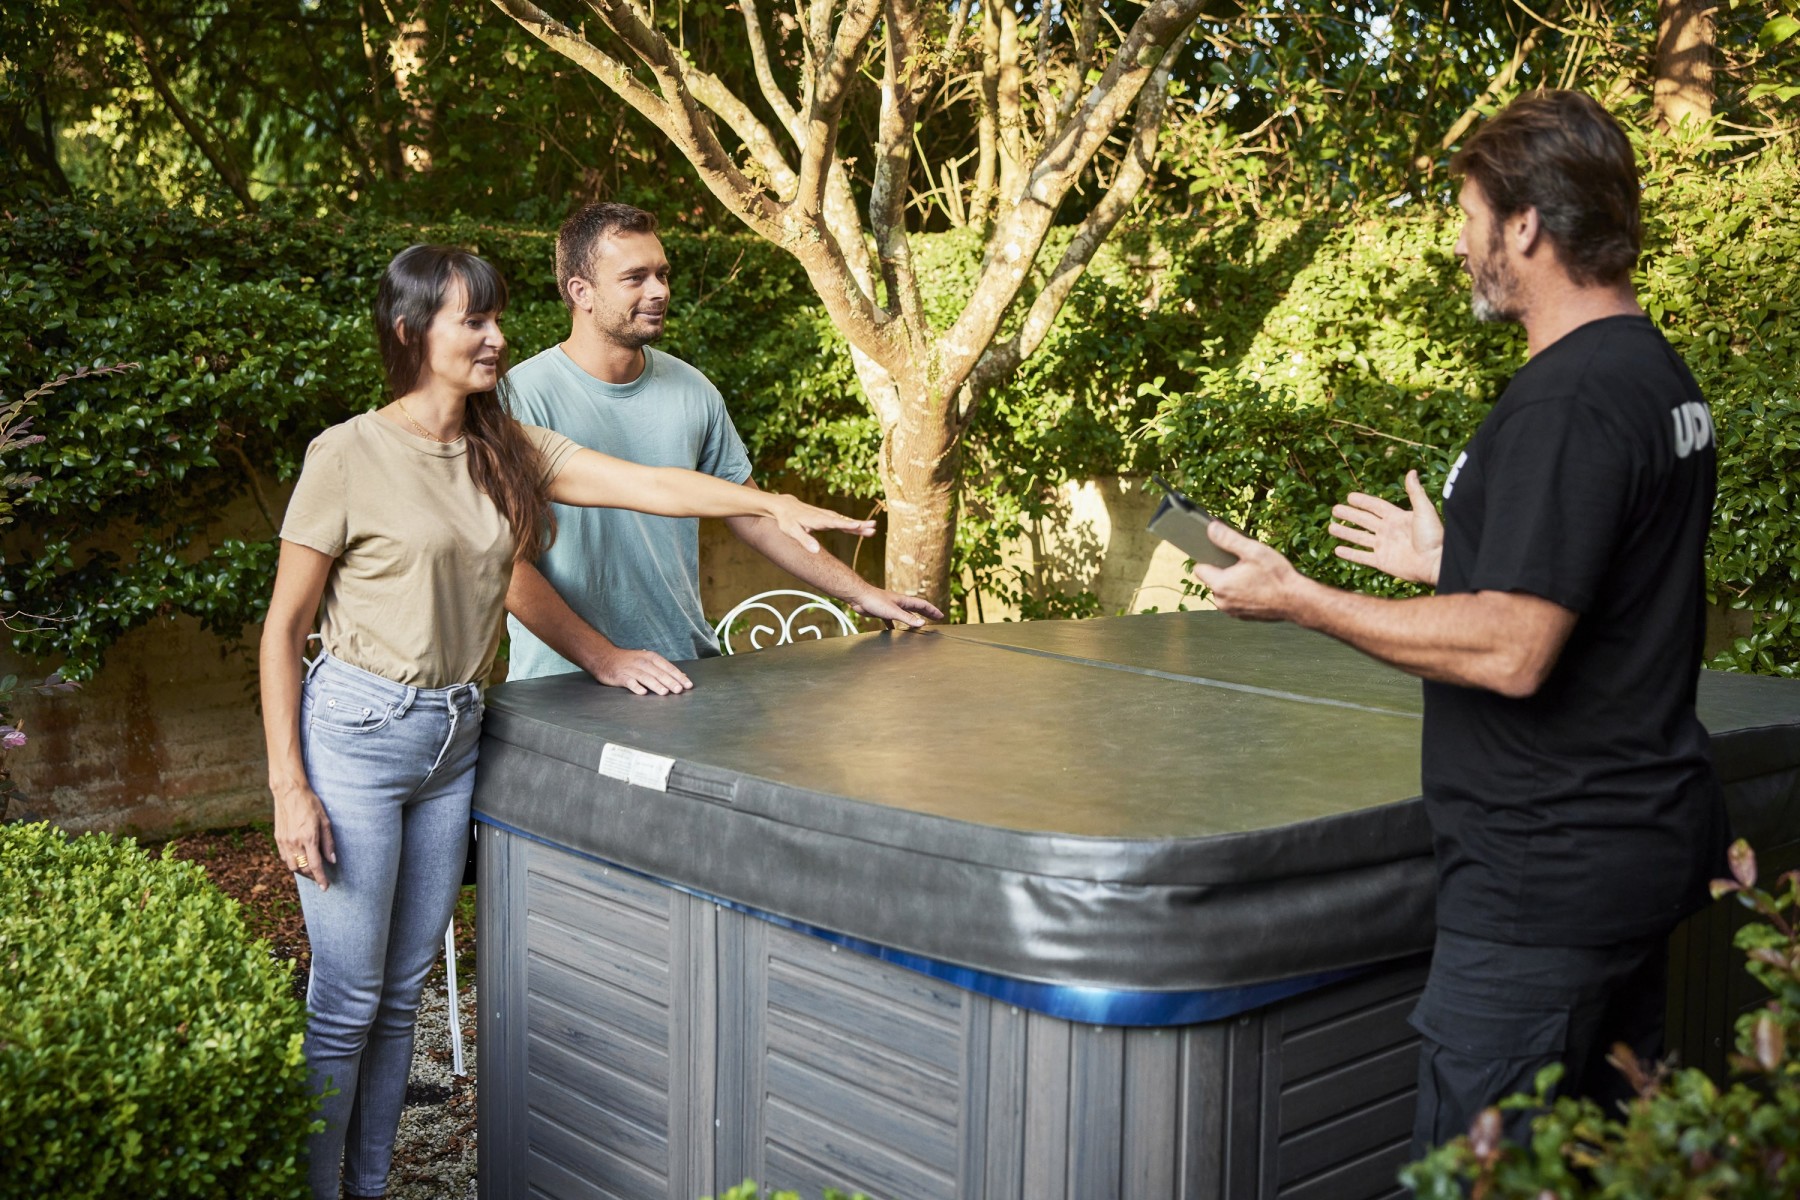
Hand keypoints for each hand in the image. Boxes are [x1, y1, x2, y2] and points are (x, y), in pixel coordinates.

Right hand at [272, 780, 335, 889]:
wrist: (289, 792)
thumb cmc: (310, 804)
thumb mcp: (325, 821)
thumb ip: (328, 842)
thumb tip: (332, 860)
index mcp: (308, 838)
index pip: (315, 866)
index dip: (321, 879)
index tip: (325, 888)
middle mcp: (294, 843)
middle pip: (303, 869)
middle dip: (312, 876)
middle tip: (320, 877)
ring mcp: (284, 841)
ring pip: (292, 866)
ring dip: (302, 871)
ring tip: (310, 870)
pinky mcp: (278, 838)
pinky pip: (285, 858)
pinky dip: (292, 863)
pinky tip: (299, 860)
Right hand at [592, 645, 692, 695]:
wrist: (606, 657)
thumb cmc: (630, 661)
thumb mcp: (648, 661)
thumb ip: (664, 669)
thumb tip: (682, 676)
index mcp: (651, 658)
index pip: (668, 667)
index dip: (678, 676)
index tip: (688, 685)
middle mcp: (642, 662)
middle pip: (658, 673)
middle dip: (670, 681)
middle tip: (679, 690)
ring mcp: (631, 669)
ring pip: (646, 677)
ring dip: (656, 685)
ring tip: (664, 692)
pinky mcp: (620, 676)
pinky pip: (629, 682)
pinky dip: (636, 686)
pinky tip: (642, 692)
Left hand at [766, 494, 877, 553]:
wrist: (784, 506)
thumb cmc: (787, 520)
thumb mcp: (791, 531)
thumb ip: (804, 540)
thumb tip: (816, 551)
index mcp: (817, 519)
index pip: (833, 522)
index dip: (845, 524)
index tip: (857, 525)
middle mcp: (824, 516)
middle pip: (844, 521)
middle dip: (858, 524)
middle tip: (873, 527)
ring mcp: (827, 516)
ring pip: (845, 521)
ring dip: (858, 525)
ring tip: (873, 529)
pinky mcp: (827, 518)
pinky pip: (842, 522)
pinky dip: (851, 525)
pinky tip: (861, 528)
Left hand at [848, 587, 944, 629]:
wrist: (859, 597)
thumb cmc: (875, 601)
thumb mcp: (893, 611)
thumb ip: (907, 618)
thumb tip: (922, 623)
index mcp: (904, 601)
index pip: (922, 605)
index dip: (932, 610)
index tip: (941, 615)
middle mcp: (899, 603)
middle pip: (917, 608)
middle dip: (927, 613)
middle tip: (937, 618)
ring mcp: (891, 608)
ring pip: (906, 614)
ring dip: (914, 619)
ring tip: (920, 625)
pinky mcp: (882, 613)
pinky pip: (892, 620)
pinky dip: (896, 626)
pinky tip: (895, 632)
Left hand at [1192, 521, 1305, 621]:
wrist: (1298, 602)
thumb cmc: (1276, 576)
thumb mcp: (1253, 551)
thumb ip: (1229, 539)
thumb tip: (1211, 529)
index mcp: (1220, 585)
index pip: (1200, 569)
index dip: (1209, 558)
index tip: (1221, 553)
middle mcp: (1222, 602)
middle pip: (1213, 580)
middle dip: (1224, 571)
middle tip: (1244, 564)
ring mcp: (1233, 611)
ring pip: (1225, 591)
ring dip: (1234, 583)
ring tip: (1254, 575)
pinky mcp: (1244, 617)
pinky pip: (1236, 601)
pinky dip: (1243, 594)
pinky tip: (1259, 587)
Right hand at [1329, 470, 1442, 585]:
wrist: (1436, 562)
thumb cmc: (1434, 536)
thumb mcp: (1425, 510)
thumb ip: (1415, 492)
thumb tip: (1411, 471)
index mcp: (1397, 518)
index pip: (1376, 506)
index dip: (1363, 501)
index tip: (1350, 496)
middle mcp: (1388, 531)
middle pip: (1364, 521)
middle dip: (1349, 515)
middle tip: (1334, 509)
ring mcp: (1384, 547)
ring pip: (1359, 538)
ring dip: (1345, 533)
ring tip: (1330, 528)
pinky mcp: (1382, 562)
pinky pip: (1362, 557)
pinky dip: (1350, 554)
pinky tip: (1338, 550)